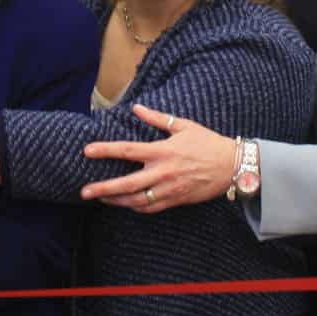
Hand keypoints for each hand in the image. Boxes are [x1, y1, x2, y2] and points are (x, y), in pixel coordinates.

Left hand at [79, 104, 237, 212]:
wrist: (233, 166)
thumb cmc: (208, 142)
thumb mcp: (183, 125)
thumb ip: (156, 118)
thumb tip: (136, 108)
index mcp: (162, 151)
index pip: (127, 151)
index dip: (105, 150)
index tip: (87, 151)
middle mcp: (163, 172)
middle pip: (126, 184)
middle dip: (103, 188)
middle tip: (84, 192)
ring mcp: (169, 189)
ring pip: (136, 200)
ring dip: (116, 201)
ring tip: (101, 199)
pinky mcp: (176, 200)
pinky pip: (151, 207)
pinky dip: (136, 207)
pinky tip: (126, 204)